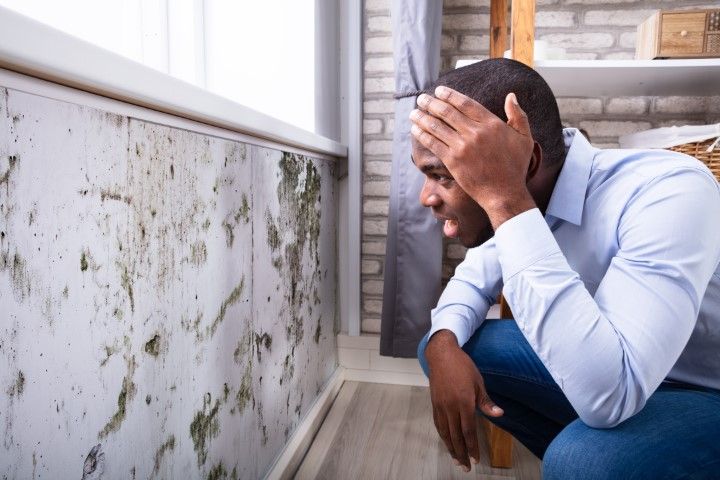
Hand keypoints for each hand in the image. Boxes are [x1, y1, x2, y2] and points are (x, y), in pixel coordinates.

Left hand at [410, 87, 539, 229]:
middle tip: (422, 98)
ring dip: (422, 117)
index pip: (465, 103)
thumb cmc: (515, 167)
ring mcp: (462, 146)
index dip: (449, 95)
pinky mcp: (453, 161)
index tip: (439, 90)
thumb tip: (510, 96)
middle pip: (447, 112)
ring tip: (414, 112)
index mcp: (492, 123)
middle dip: (431, 103)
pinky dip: (423, 134)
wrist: (504, 193)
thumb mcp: (525, 139)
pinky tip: (415, 129)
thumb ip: (518, 116)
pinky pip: (434, 144)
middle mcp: (475, 132)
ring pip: (437, 126)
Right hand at [425, 330, 503, 471]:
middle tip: (466, 468)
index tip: (476, 460)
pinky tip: (447, 442)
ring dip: (451, 448)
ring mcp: (440, 406)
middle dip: (462, 453)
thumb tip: (499, 414)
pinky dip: (443, 435)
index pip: (468, 431)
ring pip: (445, 432)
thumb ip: (486, 401)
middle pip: (455, 436)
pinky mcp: (434, 403)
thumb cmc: (463, 367)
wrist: (441, 355)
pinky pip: (438, 424)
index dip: (472, 447)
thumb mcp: (478, 382)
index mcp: (464, 402)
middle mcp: (450, 407)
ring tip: (456, 460)